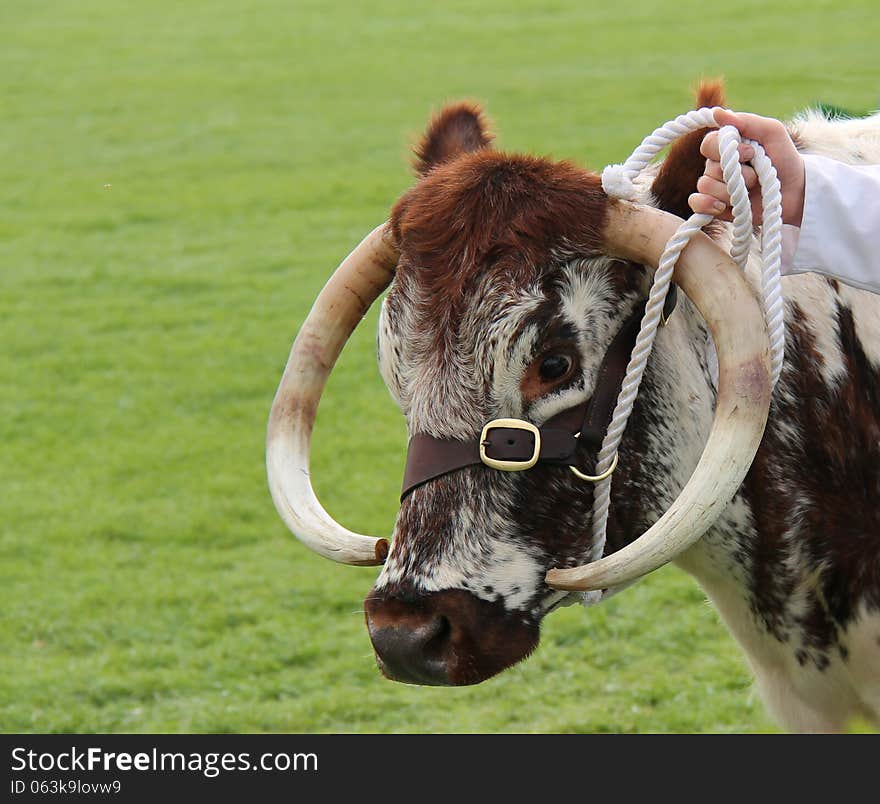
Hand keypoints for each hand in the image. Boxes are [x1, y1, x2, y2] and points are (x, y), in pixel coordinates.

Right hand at [688, 109, 805, 226]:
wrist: (795, 191)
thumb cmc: (784, 158)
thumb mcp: (772, 132)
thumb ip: (746, 121)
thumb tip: (717, 112)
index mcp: (725, 146)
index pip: (708, 144)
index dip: (727, 150)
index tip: (751, 152)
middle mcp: (715, 165)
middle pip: (709, 168)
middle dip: (737, 174)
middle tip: (756, 175)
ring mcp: (714, 187)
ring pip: (706, 185)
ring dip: (732, 191)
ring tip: (750, 192)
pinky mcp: (713, 206)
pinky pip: (696, 203)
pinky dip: (707, 205)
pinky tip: (722, 207)